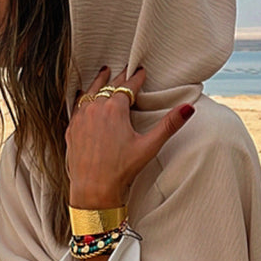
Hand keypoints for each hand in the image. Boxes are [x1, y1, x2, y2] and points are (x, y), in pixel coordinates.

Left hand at [66, 66, 193, 208]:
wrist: (93, 190)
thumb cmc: (121, 170)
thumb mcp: (149, 146)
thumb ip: (169, 125)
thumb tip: (187, 108)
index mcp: (115, 109)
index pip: (128, 87)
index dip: (137, 78)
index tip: (141, 71)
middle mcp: (96, 108)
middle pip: (109, 86)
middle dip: (119, 78)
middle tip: (126, 70)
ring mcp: (81, 118)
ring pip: (90, 92)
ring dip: (99, 82)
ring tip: (104, 72)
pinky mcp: (72, 129)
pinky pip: (77, 106)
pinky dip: (83, 97)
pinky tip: (83, 95)